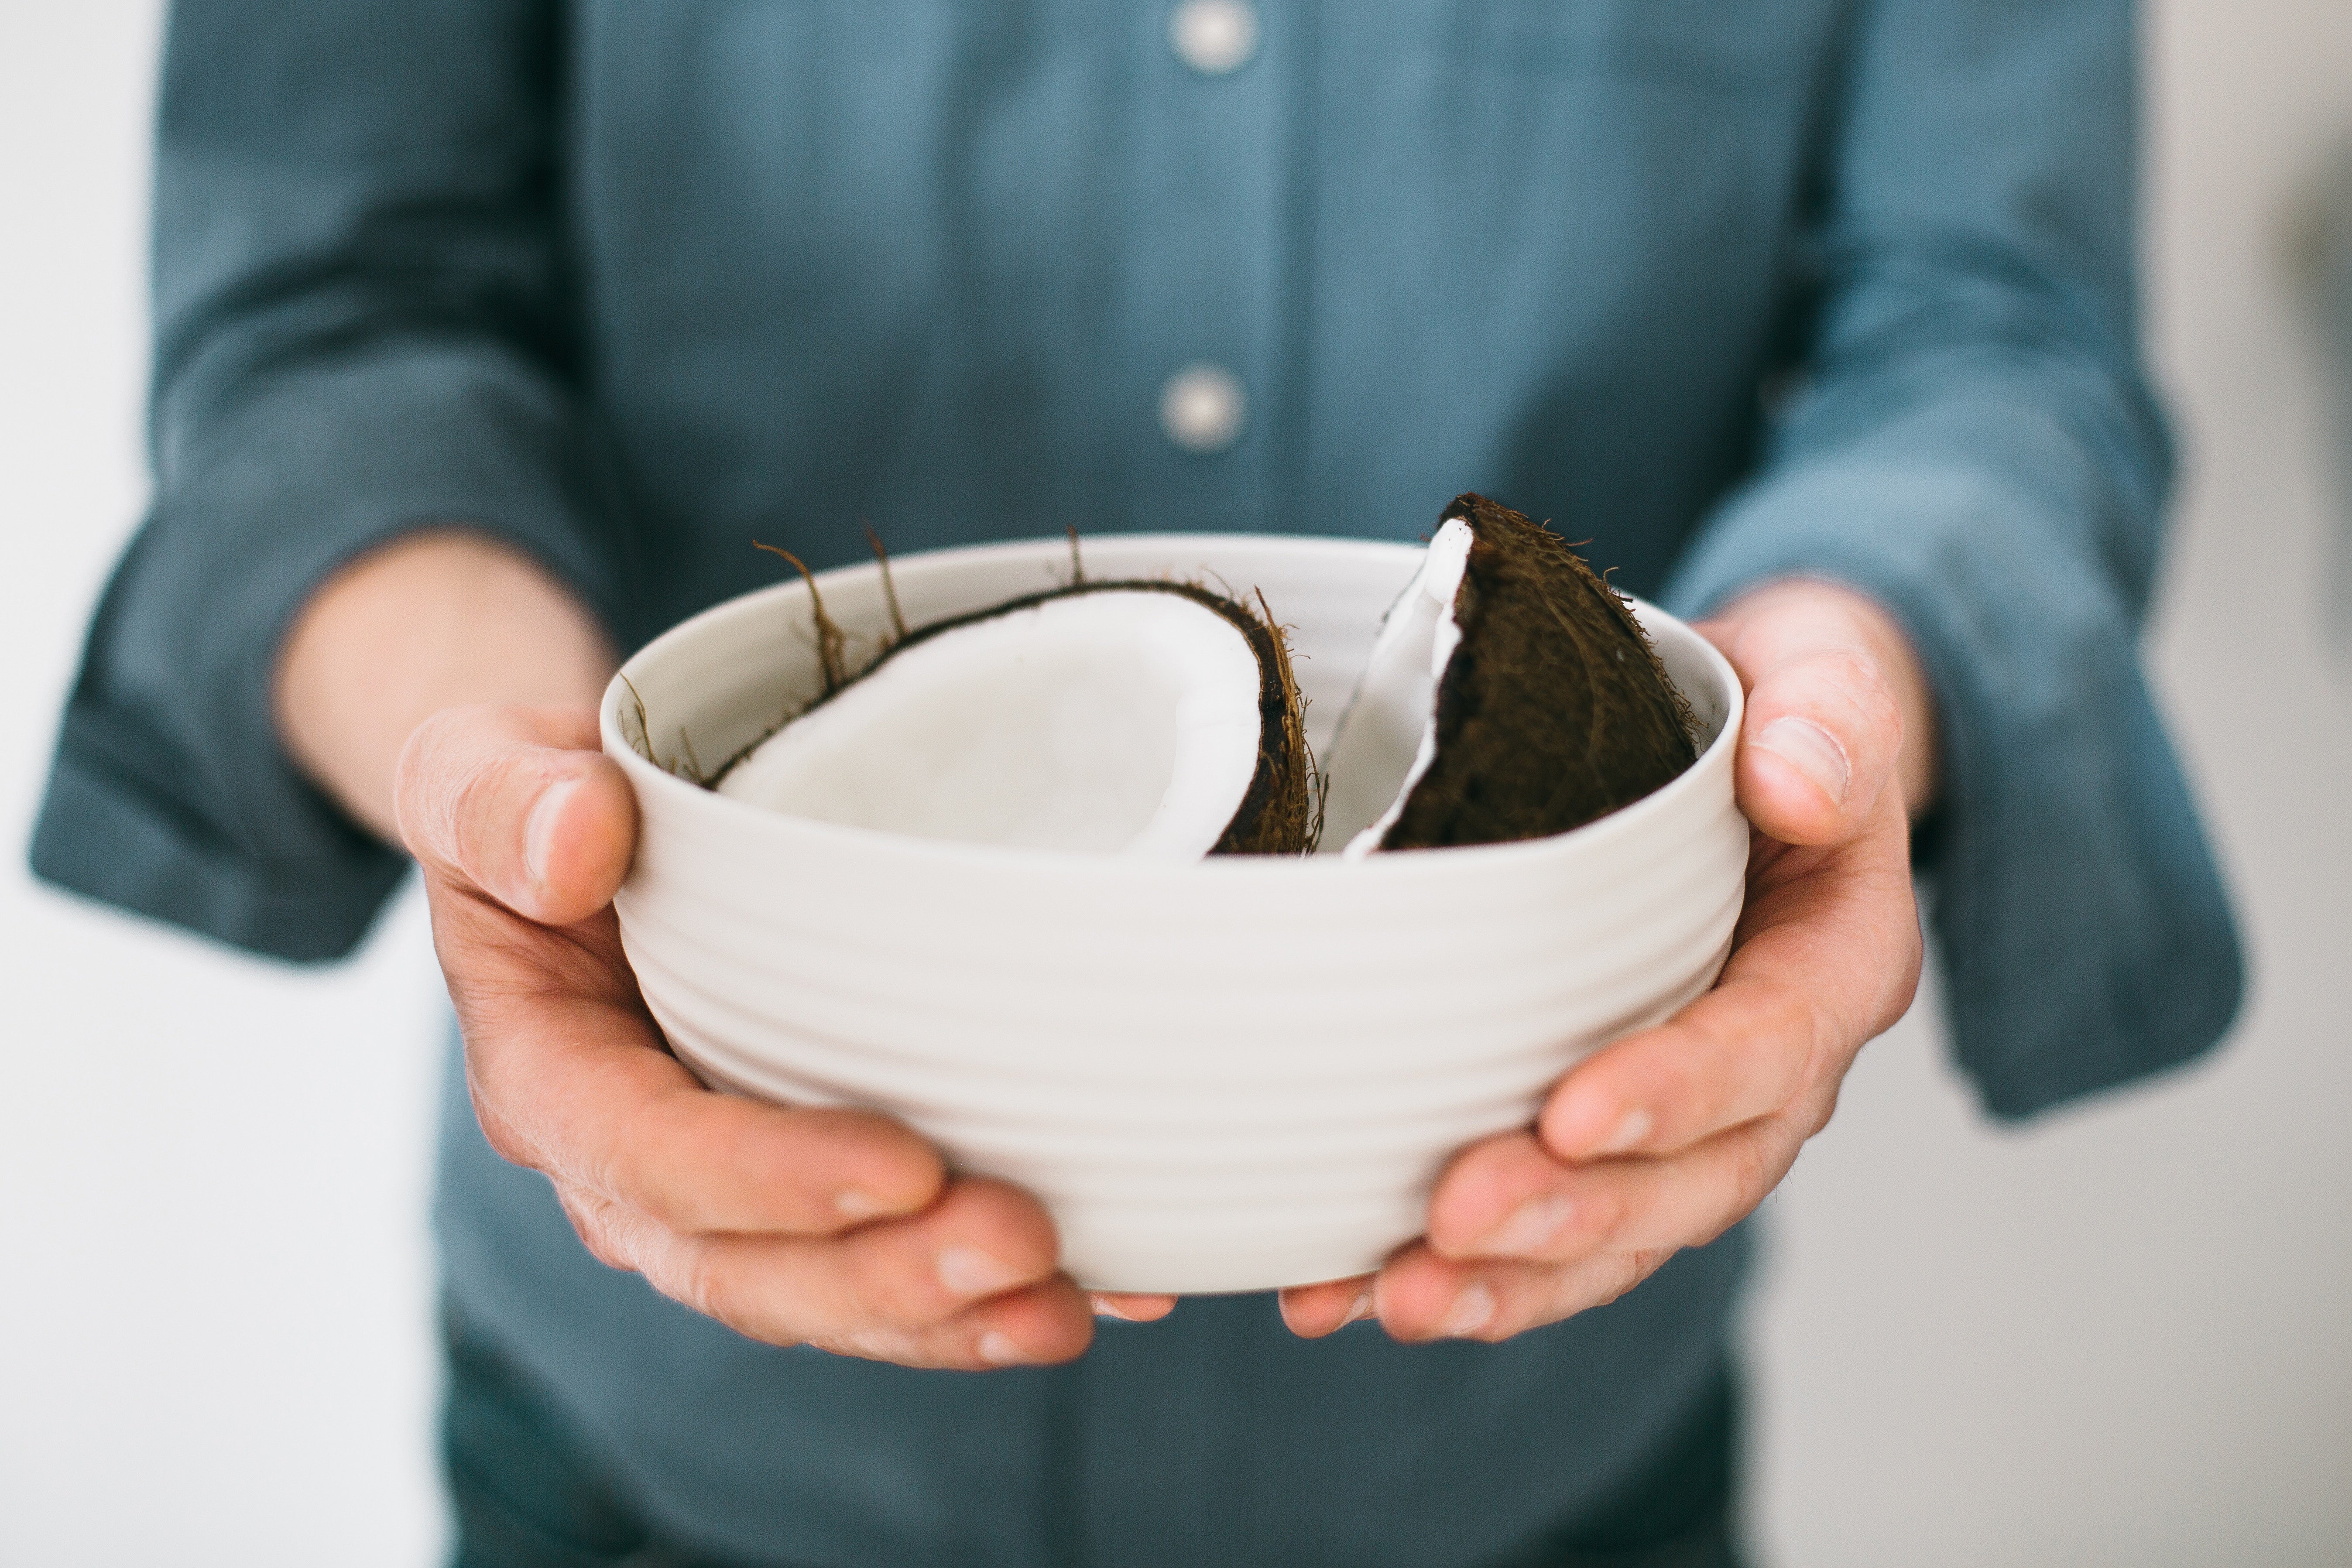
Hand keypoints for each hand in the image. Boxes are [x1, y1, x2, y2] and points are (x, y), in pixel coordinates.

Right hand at [398, 703, 1180, 1365]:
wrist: (584, 832)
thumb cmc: (538, 801)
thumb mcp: (479, 773)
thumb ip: (498, 804)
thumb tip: (574, 847)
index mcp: (550, 1079)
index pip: (649, 1157)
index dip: (770, 1181)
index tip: (902, 1167)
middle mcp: (632, 1168)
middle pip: (750, 1268)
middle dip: (887, 1280)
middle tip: (1022, 1248)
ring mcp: (726, 1195)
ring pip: (829, 1293)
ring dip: (950, 1317)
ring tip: (1070, 1309)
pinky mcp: (811, 1187)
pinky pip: (894, 1259)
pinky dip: (997, 1291)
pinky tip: (1120, 1286)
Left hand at [1279, 579, 1929, 1340]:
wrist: (1744, 757)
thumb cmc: (1773, 716)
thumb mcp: (1822, 679)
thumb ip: (1827, 722)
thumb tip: (1794, 784)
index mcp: (1831, 967)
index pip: (1768, 1050)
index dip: (1676, 1093)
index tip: (1571, 1114)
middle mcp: (1770, 1073)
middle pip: (1689, 1180)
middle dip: (1571, 1214)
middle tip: (1453, 1223)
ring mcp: (1684, 1120)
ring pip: (1613, 1234)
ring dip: (1505, 1279)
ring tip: (1386, 1299)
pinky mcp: (1600, 1134)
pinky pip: (1546, 1229)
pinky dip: (1455, 1268)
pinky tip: (1339, 1291)